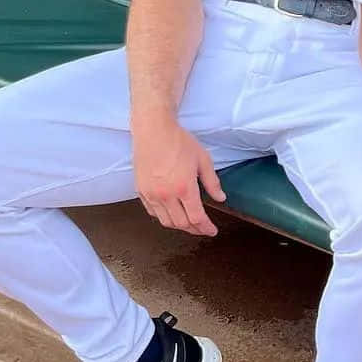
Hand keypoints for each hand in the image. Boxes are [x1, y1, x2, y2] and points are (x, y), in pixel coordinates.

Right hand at [133, 117, 226, 235]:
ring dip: (180, 226)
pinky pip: (153, 212)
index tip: (212, 231)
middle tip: (203, 229)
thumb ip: (212, 182)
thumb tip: (221, 198)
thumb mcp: (203, 159)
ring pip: (166, 221)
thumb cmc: (179, 141)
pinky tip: (172, 214)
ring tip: (189, 224)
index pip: (197, 218)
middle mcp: (166, 195)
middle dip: (195, 229)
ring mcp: (151, 194)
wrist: (153, 130)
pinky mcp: (141, 191)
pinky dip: (164, 217)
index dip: (206, 228)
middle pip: (182, 223)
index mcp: (184, 188)